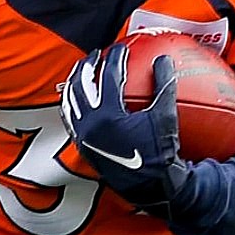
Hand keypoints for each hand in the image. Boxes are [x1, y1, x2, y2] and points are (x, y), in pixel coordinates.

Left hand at [57, 42, 189, 213]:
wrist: (149, 187)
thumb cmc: (160, 153)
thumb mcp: (166, 118)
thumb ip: (164, 86)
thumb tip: (163, 58)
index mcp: (109, 115)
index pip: (109, 76)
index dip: (115, 57)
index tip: (121, 47)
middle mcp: (90, 124)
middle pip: (81, 84)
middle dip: (87, 65)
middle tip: (96, 54)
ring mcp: (82, 135)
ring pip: (69, 100)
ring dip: (75, 82)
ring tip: (83, 71)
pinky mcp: (81, 145)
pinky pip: (69, 118)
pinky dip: (71, 103)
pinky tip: (78, 97)